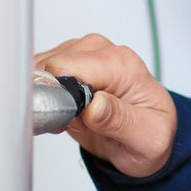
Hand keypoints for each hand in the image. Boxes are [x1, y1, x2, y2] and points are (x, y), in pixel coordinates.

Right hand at [33, 34, 176, 177]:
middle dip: (52, 99)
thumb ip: (120, 120)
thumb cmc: (150, 135)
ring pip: (40, 70)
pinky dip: (45, 97)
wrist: (147, 137)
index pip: (65, 67)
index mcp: (121, 64)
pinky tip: (65, 112)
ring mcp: (83, 55)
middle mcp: (101, 52)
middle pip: (49, 66)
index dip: (59, 96)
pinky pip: (40, 75)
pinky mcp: (69, 64)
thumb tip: (94, 105)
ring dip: (49, 99)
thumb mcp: (147, 138)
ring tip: (74, 118)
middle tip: (74, 122)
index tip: (70, 118)